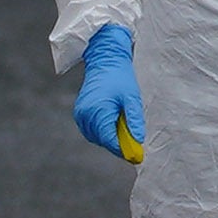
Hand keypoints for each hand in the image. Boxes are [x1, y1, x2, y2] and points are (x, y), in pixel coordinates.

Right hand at [72, 23, 141, 161]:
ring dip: (110, 138)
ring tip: (123, 126)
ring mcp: (80, 114)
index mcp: (98, 111)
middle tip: (134, 143)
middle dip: (118, 144)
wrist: (105, 61)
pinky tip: (112, 123)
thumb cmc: (120, 77)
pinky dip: (102, 132)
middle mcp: (85, 114)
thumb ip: (135, 120)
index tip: (137, 157)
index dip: (124, 150)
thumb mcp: (132, 98)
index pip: (110, 140)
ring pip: (96, 137)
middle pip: (103, 140)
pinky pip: (91, 130)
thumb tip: (138, 140)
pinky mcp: (79, 113)